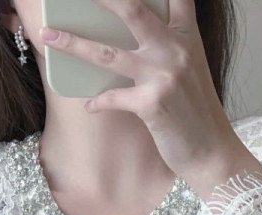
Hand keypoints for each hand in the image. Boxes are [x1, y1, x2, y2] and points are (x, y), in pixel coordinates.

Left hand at [40, 0, 261, 200]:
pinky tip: (90, 105)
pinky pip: (113, 97)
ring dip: (73, 44)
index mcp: (186, 38)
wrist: (213, 153)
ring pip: (108, 53)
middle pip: (131, 8)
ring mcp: (163, 77)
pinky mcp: (152, 104)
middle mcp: (175, 51)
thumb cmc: (199, 113)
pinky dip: (98, 102)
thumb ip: (168, 46)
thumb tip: (126, 36)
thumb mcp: (190, 71)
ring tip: (48, 37)